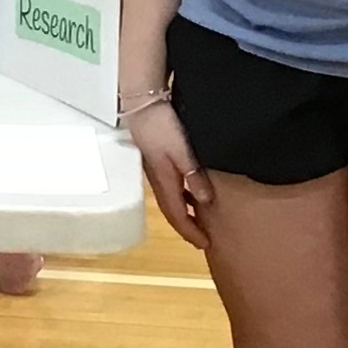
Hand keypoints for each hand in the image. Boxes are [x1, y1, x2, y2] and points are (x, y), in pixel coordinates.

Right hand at [130, 99, 211, 246]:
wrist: (141, 103)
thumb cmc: (161, 126)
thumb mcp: (181, 151)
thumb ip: (194, 174)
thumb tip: (205, 201)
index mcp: (164, 180)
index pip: (177, 215)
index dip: (190, 231)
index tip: (205, 245)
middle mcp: (158, 179)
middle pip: (172, 210)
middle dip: (186, 226)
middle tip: (201, 238)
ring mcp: (155, 169)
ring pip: (171, 199)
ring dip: (184, 211)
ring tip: (198, 218)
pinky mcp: (156, 159)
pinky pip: (170, 186)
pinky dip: (182, 195)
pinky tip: (190, 191)